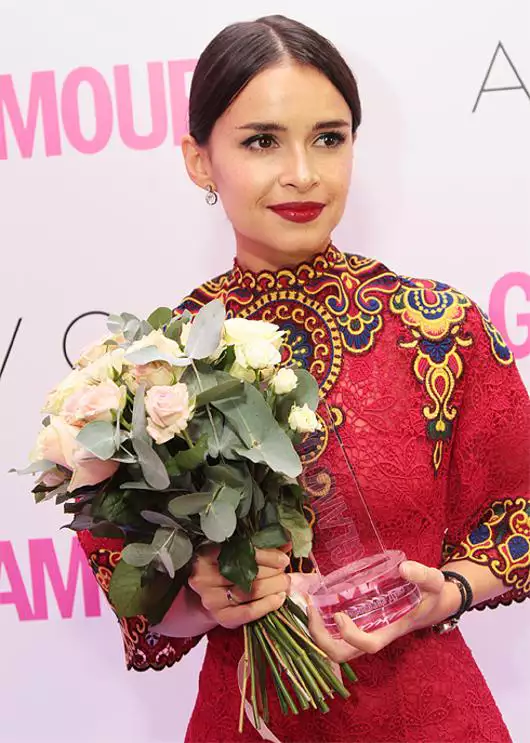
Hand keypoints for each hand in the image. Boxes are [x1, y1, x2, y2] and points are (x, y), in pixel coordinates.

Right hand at [188, 544, 290, 629]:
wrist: (212, 595)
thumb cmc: (226, 569)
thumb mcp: (238, 552)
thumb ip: (260, 546)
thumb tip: (287, 542)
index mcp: (207, 555)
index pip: (240, 553)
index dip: (266, 555)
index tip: (283, 558)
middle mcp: (205, 577)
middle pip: (246, 573)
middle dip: (272, 572)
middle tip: (285, 572)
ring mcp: (211, 599)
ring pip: (249, 592)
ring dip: (273, 587)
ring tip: (285, 583)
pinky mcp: (221, 617)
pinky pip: (247, 612)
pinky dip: (266, 605)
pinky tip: (279, 598)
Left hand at [307, 561, 460, 662]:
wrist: (434, 601)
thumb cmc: (432, 593)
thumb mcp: (433, 581)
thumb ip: (422, 574)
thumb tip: (404, 568)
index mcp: (391, 629)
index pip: (368, 645)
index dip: (351, 636)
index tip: (339, 616)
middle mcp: (375, 634)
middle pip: (344, 653)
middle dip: (322, 639)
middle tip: (311, 611)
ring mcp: (366, 630)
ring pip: (337, 646)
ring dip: (318, 632)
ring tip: (310, 606)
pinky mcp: (361, 622)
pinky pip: (337, 633)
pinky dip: (324, 622)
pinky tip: (318, 601)